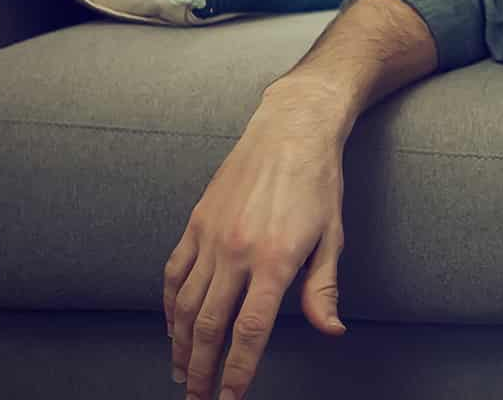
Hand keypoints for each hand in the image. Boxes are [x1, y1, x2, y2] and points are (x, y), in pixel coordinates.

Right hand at [164, 81, 351, 399]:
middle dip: (203, 369)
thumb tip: (329, 330)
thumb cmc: (318, 184)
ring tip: (183, 372)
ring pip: (185, 305)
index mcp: (276, 260)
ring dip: (181, 345)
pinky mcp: (196, 222)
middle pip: (210, 326)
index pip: (249, 331)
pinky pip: (174, 272)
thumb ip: (323, 289)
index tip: (229, 398)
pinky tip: (173, 326)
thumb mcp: (332, 238)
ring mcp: (212, 236)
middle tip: (198, 397)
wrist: (291, 130)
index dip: (237, 371)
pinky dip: (169, 305)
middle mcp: (238, 252)